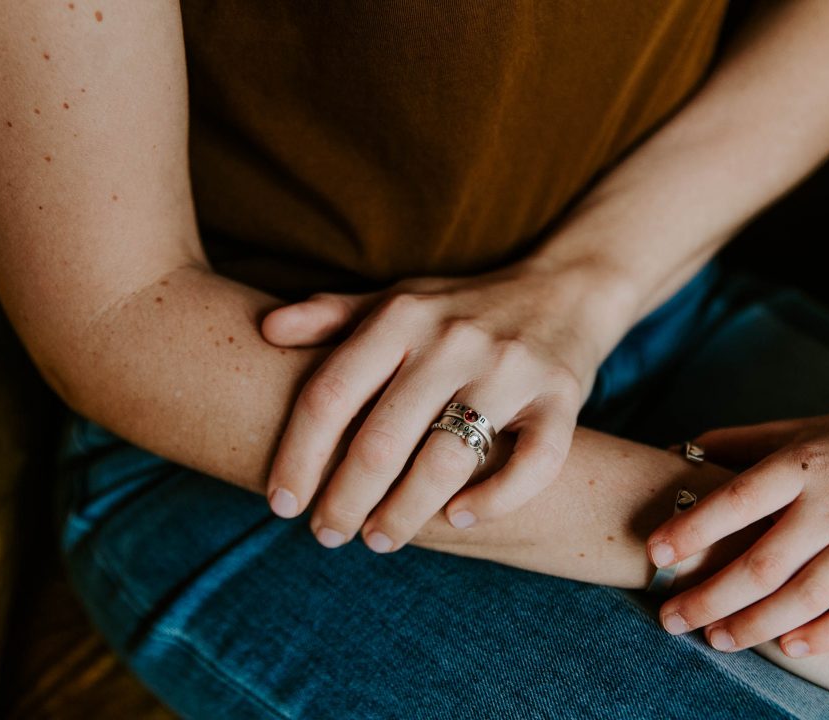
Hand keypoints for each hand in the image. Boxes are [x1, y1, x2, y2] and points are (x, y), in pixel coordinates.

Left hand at [259, 258, 612, 552]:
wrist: (564, 289)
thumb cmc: (462, 306)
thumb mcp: (396, 298)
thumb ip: (331, 314)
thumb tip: (264, 330)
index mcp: (402, 316)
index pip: (330, 394)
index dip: (297, 456)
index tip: (281, 503)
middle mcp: (453, 340)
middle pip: (381, 439)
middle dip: (344, 500)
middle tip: (327, 534)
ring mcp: (510, 369)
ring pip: (448, 459)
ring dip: (405, 512)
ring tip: (379, 538)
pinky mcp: (561, 398)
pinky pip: (532, 463)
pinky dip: (493, 501)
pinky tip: (457, 519)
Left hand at [646, 410, 828, 657]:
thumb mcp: (797, 430)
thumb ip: (738, 443)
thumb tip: (677, 451)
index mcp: (801, 464)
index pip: (736, 501)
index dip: (692, 529)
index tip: (654, 553)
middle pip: (762, 564)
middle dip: (709, 597)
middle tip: (671, 618)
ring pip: (805, 596)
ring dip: (754, 626)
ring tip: (715, 639)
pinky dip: (824, 635)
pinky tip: (787, 647)